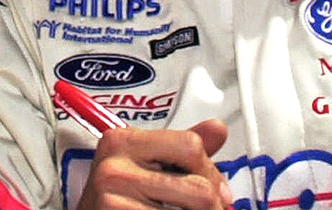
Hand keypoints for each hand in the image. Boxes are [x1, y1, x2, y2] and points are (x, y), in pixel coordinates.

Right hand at [76, 121, 232, 209]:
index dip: (212, 173)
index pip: (190, 146)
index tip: (217, 191)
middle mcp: (114, 166)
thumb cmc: (116, 200)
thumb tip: (217, 129)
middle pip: (198, 187)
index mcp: (121, 140)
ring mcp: (113, 198)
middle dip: (212, 205)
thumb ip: (180, 149)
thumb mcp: (144, 165)